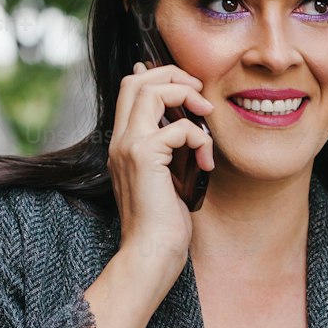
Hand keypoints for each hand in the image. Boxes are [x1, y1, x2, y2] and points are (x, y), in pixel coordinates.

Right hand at [108, 60, 215, 273]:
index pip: (131, 88)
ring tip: (207, 115)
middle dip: (173, 75)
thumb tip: (188, 127)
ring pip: (151, 90)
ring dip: (186, 95)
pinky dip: (200, 139)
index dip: (159, 76)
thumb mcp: (167, 177)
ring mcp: (128, 146)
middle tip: (201, 93)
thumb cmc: (163, 223)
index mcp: (123, 143)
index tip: (189, 89)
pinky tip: (207, 162)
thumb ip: (171, 150)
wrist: (151, 252)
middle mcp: (120, 140)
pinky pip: (179, 127)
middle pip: (137, 80)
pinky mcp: (144, 157)